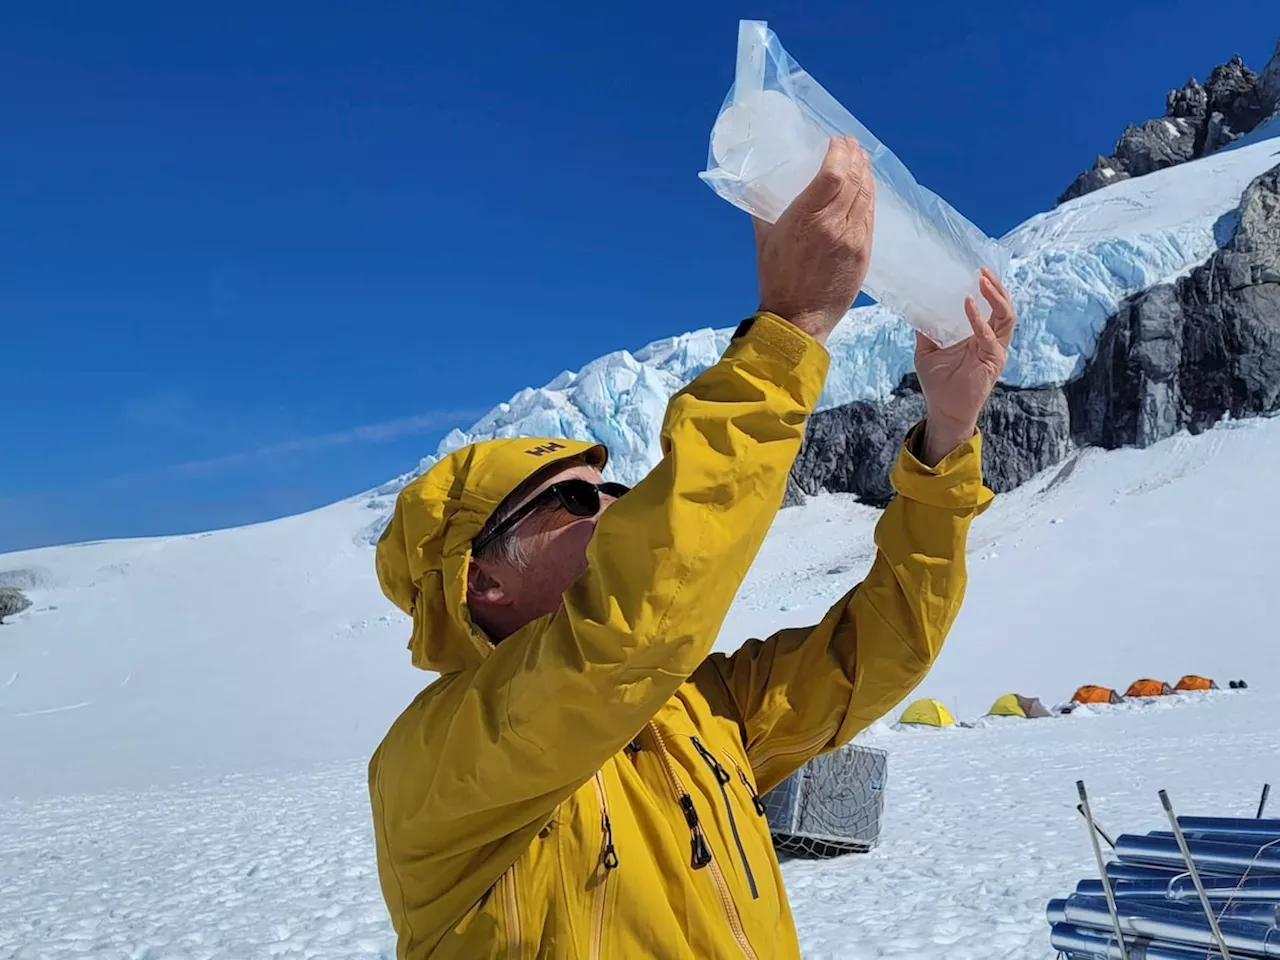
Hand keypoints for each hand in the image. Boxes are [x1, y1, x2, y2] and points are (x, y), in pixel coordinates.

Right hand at [753, 135, 874, 344]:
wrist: (798, 317)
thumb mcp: (765, 238)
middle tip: (851, 144)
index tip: (837, 140)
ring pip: (866, 195)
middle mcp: (833, 226)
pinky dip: (869, 196)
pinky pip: (870, 215)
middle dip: (854, 156)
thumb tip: (763, 184)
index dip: (839, 152)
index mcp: (805, 219)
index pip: (832, 173)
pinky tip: (866, 187)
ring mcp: (852, 239)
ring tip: (861, 159)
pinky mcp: (863, 252)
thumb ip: (765, 207)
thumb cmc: (776, 279)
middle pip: (853, 179)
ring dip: (865, 173)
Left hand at [915, 268, 1016, 464]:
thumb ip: (924, 330)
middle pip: (1004, 307)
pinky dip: (980, 320)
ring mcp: (995, 350)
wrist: (943, 410)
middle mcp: (991, 340)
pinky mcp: (993, 361)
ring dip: (997, 297)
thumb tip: (913, 308)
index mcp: (978, 335)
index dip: (988, 289)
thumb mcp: (926, 350)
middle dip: (997, 287)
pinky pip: (991, 337)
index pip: (991, 307)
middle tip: (983, 271)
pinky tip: (969, 305)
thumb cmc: (937, 383)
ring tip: (983, 281)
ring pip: (1007, 317)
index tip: (976, 271)